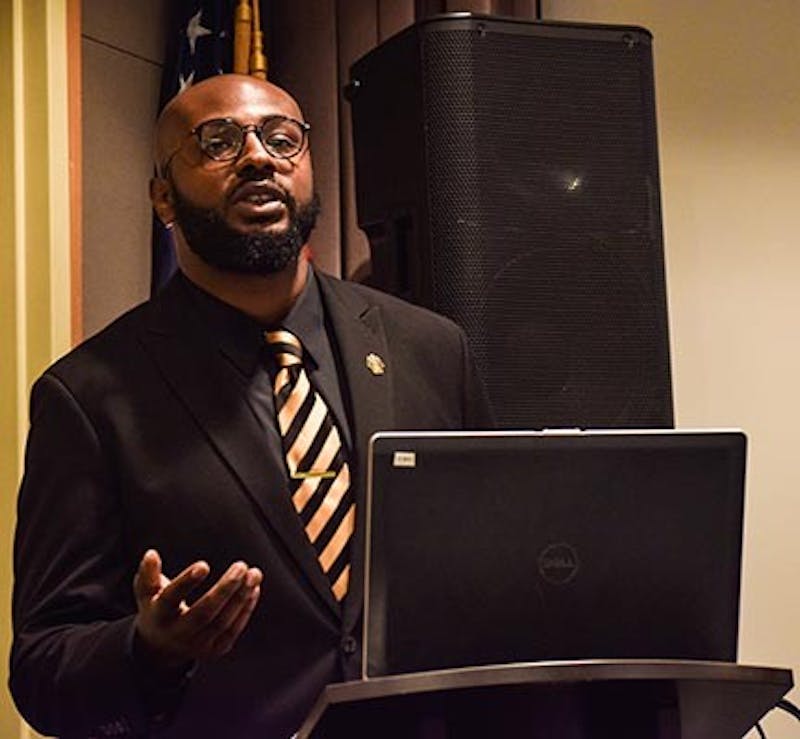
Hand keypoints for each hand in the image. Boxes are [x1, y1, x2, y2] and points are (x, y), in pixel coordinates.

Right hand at [133, 549, 261, 669]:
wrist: (161, 648)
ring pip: (222, 622)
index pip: (171, 599)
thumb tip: (151, 554)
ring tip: (254, 573)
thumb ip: (147, 574)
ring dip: (241, 597)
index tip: (204, 565)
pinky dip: (246, 609)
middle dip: (225, 589)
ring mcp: (197, 645)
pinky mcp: (214, 650)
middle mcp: (178, 634)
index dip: (186, 582)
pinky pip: (233, 630)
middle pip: (204, 613)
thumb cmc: (157, 609)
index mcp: (159, 616)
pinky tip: (254, 589)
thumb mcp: (146, 593)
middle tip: (241, 566)